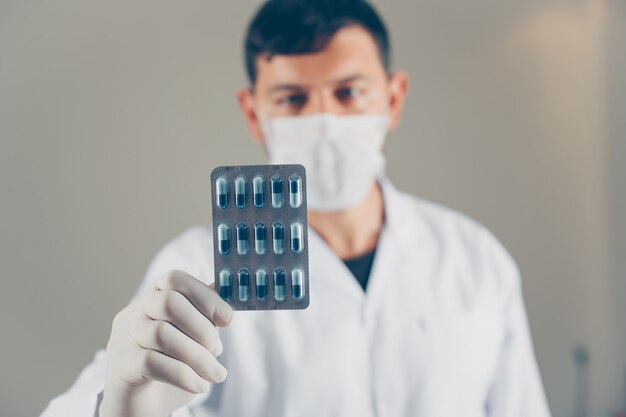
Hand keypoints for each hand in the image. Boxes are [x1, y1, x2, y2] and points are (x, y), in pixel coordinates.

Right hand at [99, 270, 232, 416]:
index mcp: (151, 299)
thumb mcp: (192, 337)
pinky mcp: (120, 367)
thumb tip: (228, 288)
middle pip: (168, 301)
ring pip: (162, 333)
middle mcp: (133, 314)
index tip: (228, 320)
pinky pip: (152, 362)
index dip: (206, 296)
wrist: (141, 409)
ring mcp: (122, 339)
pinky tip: (199, 386)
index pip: (175, 279)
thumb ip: (205, 313)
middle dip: (202, 326)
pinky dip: (184, 375)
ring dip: (199, 356)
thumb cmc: (170, 368)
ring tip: (216, 374)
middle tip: (218, 350)